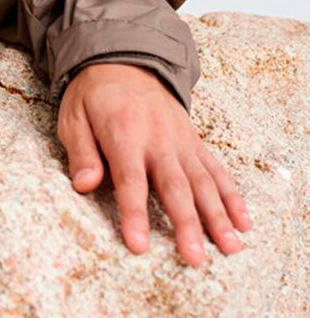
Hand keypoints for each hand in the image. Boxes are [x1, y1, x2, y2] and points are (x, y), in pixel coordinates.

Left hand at [56, 62, 252, 264]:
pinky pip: (216, 170)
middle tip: (195, 258)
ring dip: (217, 216)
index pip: (130, 180)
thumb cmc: (94, 96)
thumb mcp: (74, 117)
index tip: (140, 246)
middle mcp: (158, 139)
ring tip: (230, 248)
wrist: (123, 59)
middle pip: (175, 186)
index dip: (135, 214)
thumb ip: (81, 152)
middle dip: (186, 223)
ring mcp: (181, 140)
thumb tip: (84, 185)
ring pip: (202, 182)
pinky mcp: (194, 141)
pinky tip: (243, 222)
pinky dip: (231, 196)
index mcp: (124, 134)